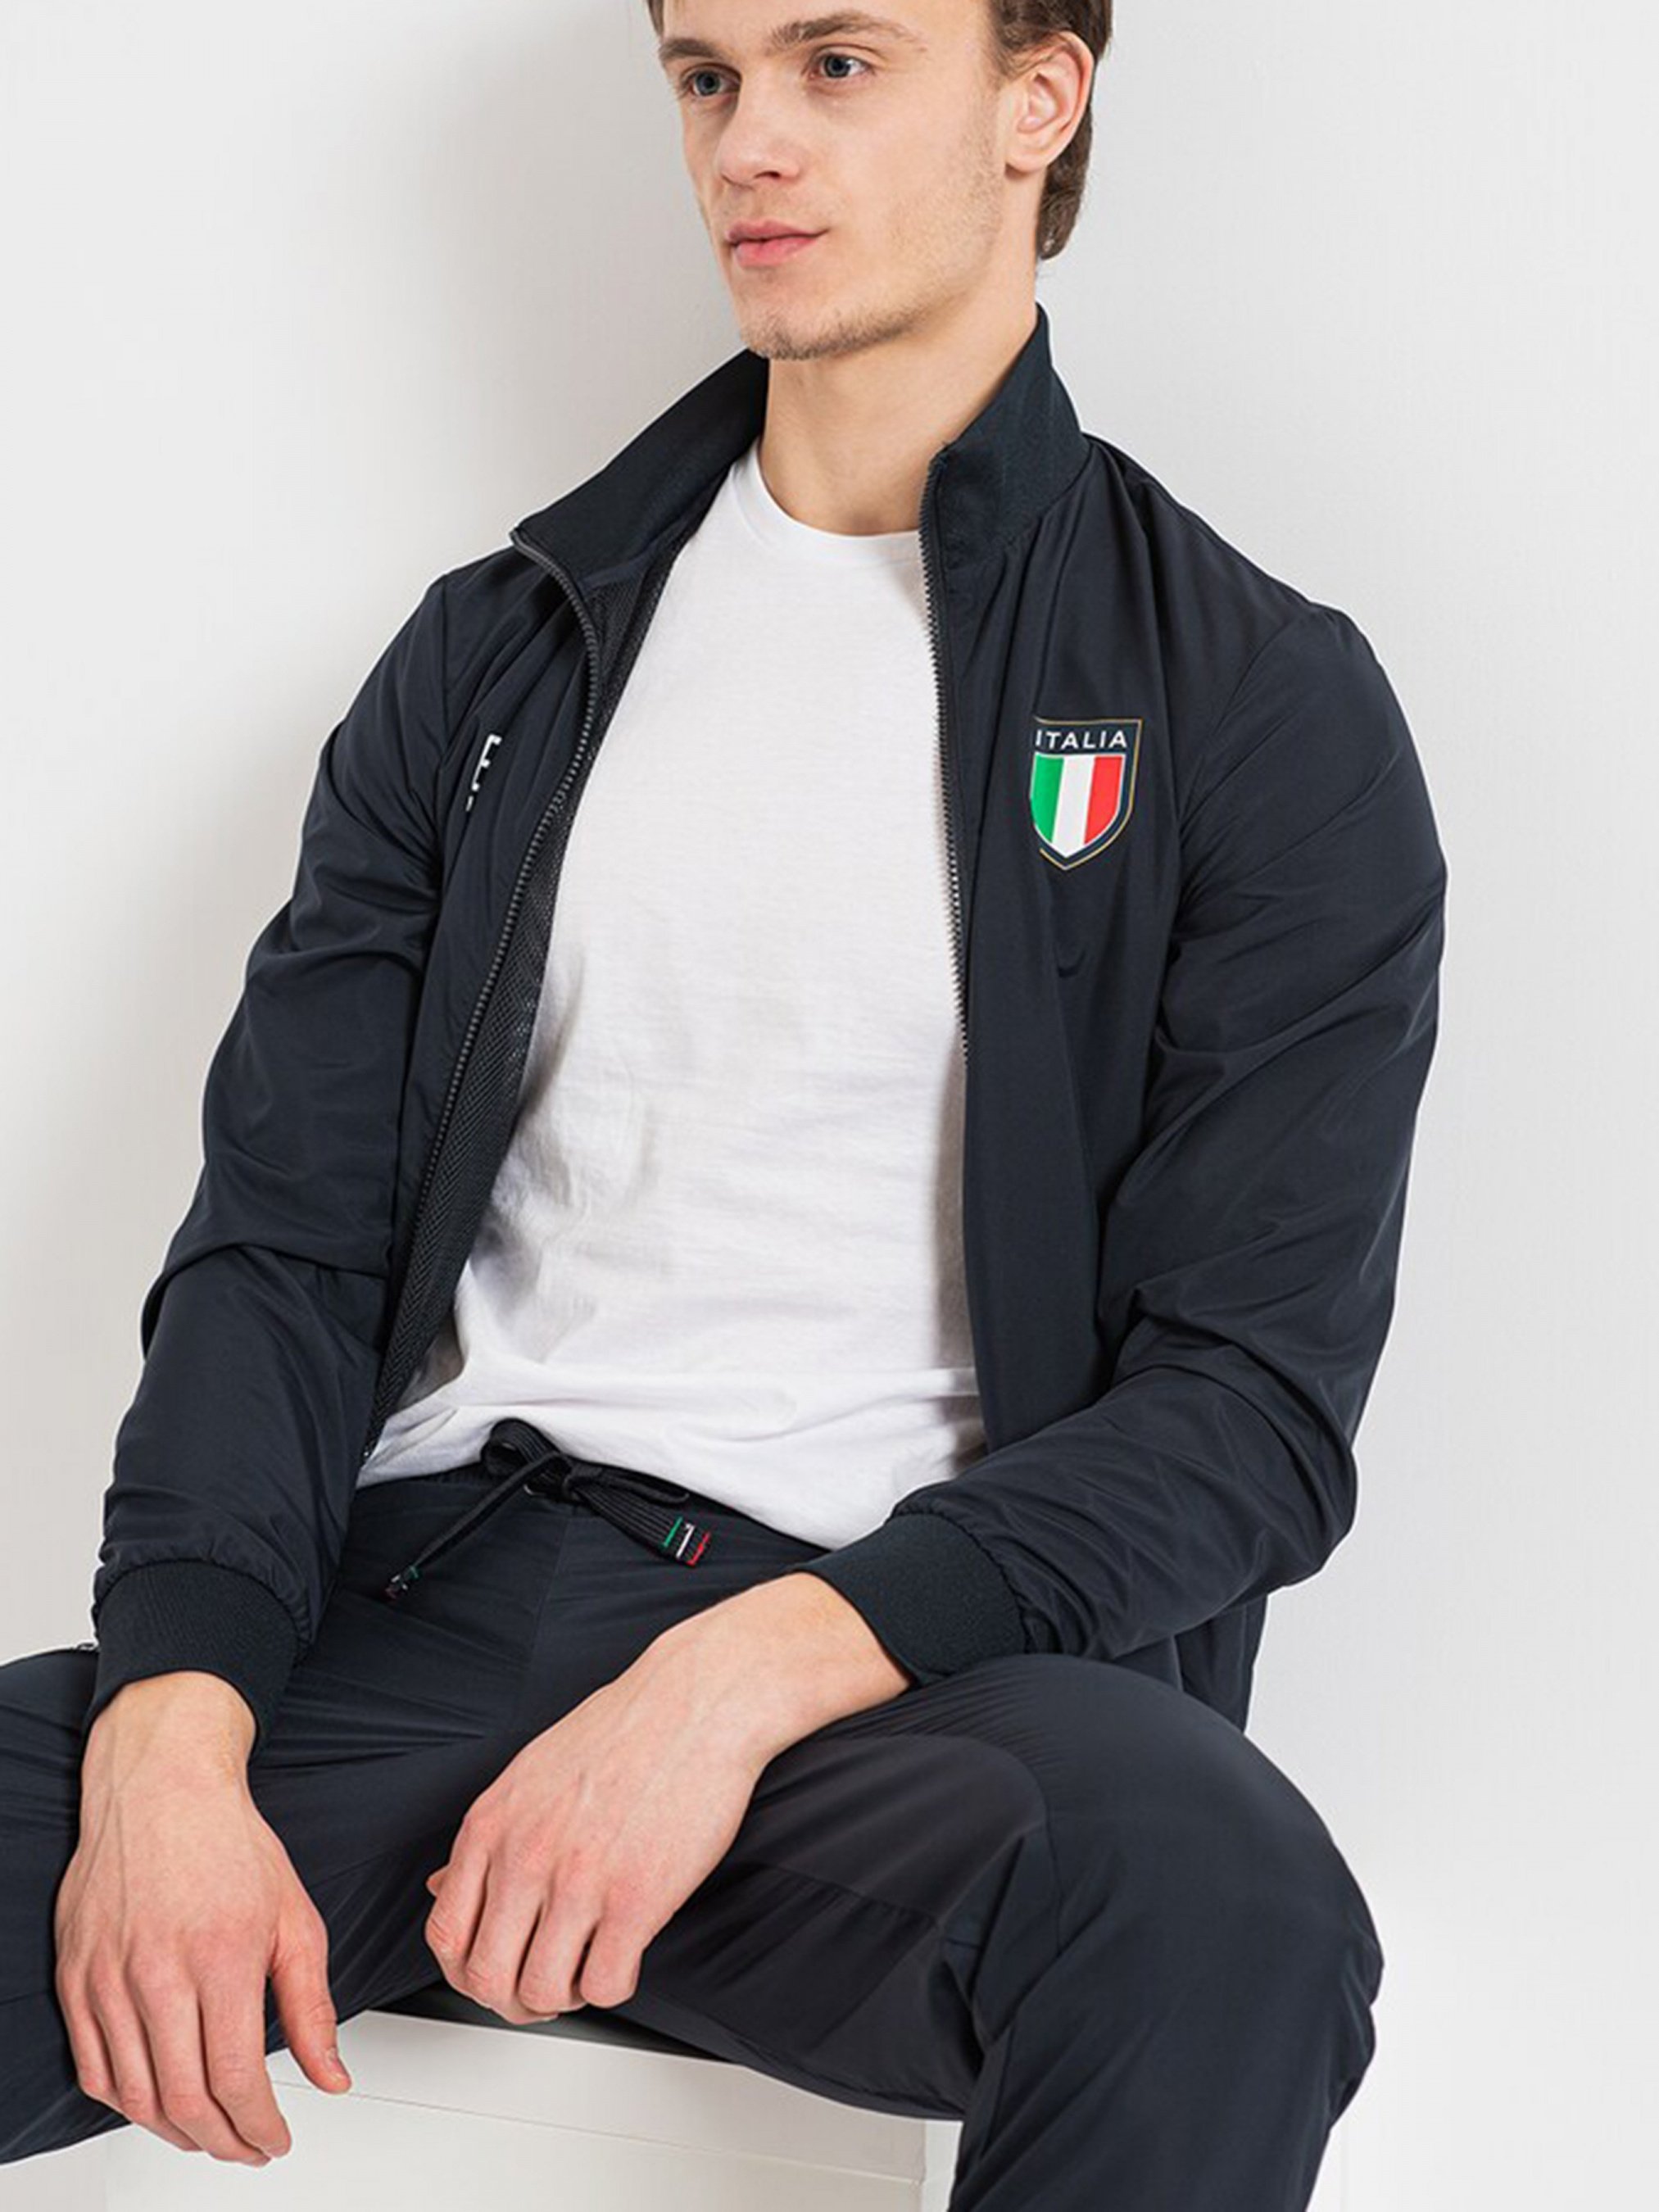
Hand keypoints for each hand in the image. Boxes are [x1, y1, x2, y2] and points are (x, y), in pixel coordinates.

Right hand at [56, 1739, 351, 2164]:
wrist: (161, 1786)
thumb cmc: (229, 1843)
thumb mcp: (295, 1918)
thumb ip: (310, 2005)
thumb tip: (331, 2078)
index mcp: (220, 1956)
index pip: (235, 2078)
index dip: (259, 2126)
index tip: (276, 2138)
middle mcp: (157, 1972)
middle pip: (184, 2099)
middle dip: (223, 2142)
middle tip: (248, 2148)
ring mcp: (108, 1978)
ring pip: (135, 2095)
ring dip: (176, 2132)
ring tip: (210, 2133)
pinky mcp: (75, 1977)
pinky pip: (93, 2069)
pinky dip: (126, 2102)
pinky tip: (158, 2103)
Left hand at [421, 1632, 773, 2023]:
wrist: (698, 1700)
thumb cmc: (624, 1730)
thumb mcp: (530, 1773)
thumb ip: (488, 1836)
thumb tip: (442, 1886)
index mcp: (493, 1824)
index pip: (446, 1934)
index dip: (467, 1971)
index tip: (498, 1969)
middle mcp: (526, 1855)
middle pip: (486, 1977)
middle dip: (513, 1999)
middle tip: (543, 1986)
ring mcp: (579, 1881)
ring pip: (541, 1991)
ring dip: (564, 1997)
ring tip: (587, 1969)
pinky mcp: (636, 1899)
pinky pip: (606, 1985)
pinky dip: (613, 1986)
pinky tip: (625, 1955)